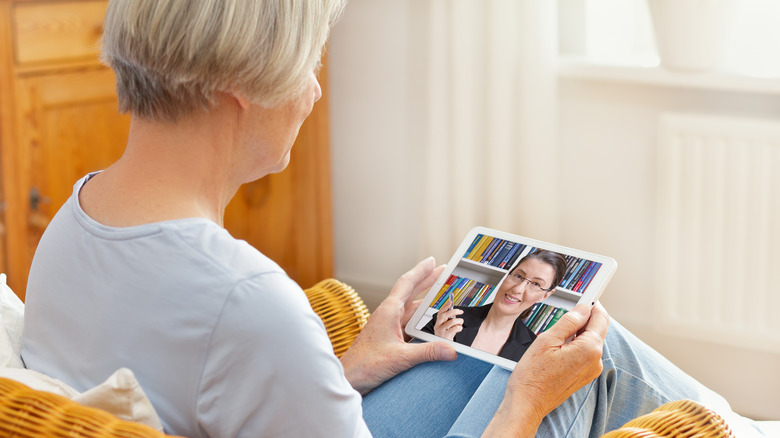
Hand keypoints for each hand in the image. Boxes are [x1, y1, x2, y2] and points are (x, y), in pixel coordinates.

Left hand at [340, 257, 457, 394]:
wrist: (349, 377)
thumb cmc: (365, 364)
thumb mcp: (400, 357)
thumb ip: (427, 352)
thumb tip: (451, 350)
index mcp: (389, 311)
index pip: (407, 283)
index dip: (421, 271)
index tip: (433, 261)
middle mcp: (388, 315)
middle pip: (412, 292)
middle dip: (428, 281)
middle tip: (444, 272)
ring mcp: (388, 326)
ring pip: (411, 309)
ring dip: (426, 303)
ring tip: (442, 296)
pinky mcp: (389, 337)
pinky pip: (409, 324)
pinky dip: (422, 320)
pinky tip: (431, 324)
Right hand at [432, 297, 463, 340]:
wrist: (445, 346)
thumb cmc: (446, 336)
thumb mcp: (447, 327)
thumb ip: (450, 319)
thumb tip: (455, 312)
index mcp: (438, 323)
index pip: (440, 312)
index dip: (445, 306)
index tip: (451, 302)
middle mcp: (438, 326)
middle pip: (445, 315)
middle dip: (454, 311)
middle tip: (461, 311)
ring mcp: (441, 331)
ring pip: (452, 321)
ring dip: (459, 320)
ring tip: (461, 322)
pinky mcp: (446, 336)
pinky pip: (455, 328)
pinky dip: (460, 327)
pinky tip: (459, 329)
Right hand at [483, 302, 609, 436]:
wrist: (527, 403)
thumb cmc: (532, 376)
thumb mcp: (547, 340)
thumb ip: (569, 321)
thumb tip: (583, 309)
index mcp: (590, 349)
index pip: (600, 318)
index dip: (592, 305)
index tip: (585, 297)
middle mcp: (595, 361)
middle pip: (597, 330)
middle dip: (584, 319)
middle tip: (564, 314)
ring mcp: (591, 371)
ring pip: (590, 341)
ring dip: (577, 333)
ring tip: (554, 336)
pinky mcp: (584, 376)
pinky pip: (585, 354)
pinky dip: (575, 346)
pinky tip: (557, 349)